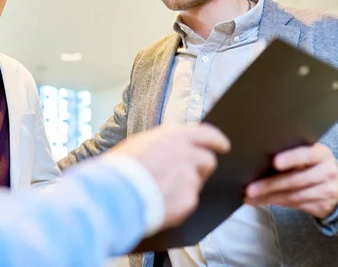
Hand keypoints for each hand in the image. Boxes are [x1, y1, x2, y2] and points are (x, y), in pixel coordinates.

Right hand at [111, 123, 230, 228]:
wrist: (115, 193)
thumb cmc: (119, 168)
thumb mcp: (139, 144)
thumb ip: (161, 144)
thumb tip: (167, 149)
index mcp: (173, 135)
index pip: (207, 134)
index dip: (216, 140)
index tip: (223, 145)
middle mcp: (186, 153)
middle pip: (208, 160)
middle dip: (202, 167)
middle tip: (191, 174)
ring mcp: (189, 178)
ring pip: (196, 183)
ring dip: (185, 186)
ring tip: (162, 191)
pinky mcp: (188, 200)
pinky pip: (187, 202)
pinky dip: (177, 203)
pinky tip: (160, 203)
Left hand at [244, 143, 337, 218]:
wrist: (334, 187)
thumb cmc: (311, 166)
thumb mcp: (307, 156)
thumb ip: (290, 156)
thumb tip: (257, 158)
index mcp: (321, 153)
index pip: (307, 154)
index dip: (291, 158)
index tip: (275, 162)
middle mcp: (327, 171)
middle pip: (296, 179)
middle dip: (270, 185)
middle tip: (250, 189)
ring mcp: (326, 190)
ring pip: (293, 195)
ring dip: (269, 197)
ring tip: (250, 196)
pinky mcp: (322, 205)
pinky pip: (294, 204)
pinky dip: (274, 202)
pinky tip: (261, 201)